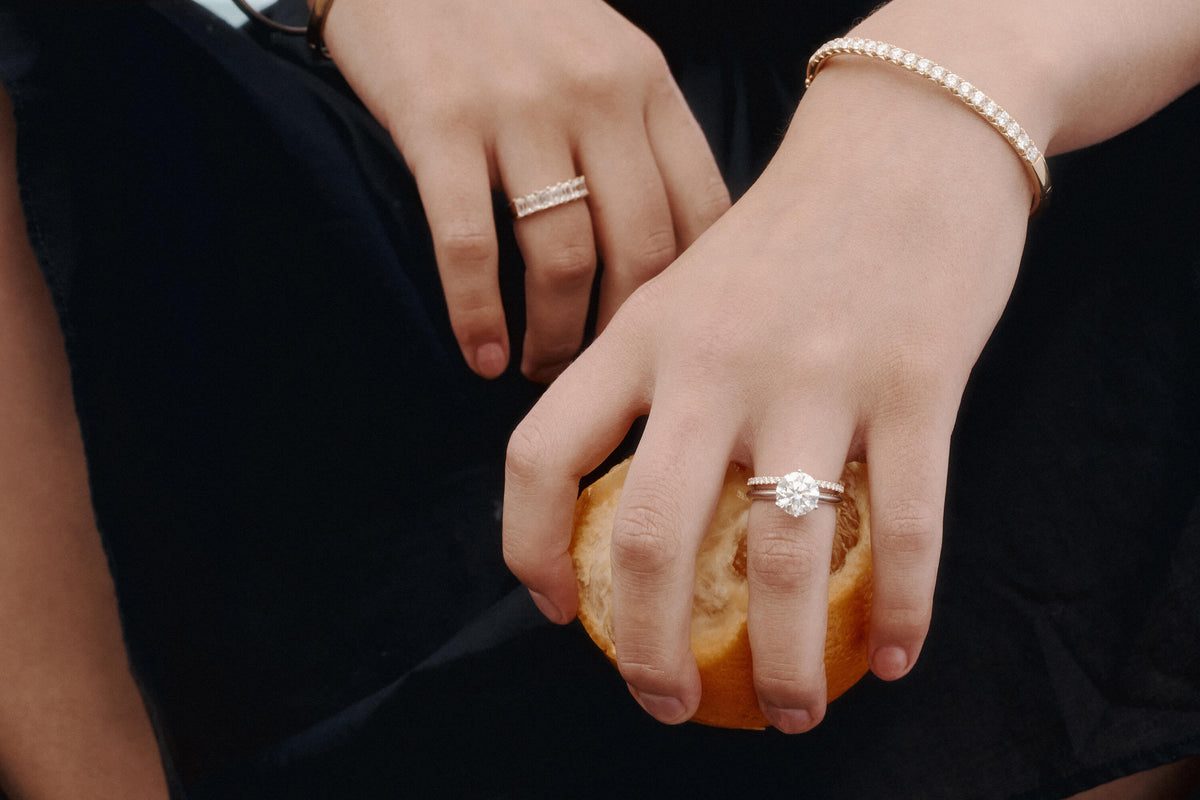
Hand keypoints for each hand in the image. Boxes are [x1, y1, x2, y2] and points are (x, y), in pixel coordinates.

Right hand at [323, 0, 729, 381]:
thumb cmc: (517, 16)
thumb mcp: (606, 54)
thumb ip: (643, 135)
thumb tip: (676, 249)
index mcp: (648, 84)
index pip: (703, 211)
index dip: (693, 294)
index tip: (669, 338)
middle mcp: (596, 96)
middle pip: (641, 249)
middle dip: (624, 333)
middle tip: (602, 375)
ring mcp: (518, 109)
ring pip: (562, 258)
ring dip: (554, 338)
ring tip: (539, 370)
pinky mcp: (439, 122)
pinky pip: (470, 243)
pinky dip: (477, 314)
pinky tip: (482, 355)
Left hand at [503, 62, 1032, 730]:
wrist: (905, 141)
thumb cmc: (788, 229)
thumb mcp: (688, 284)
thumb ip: (652, 376)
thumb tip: (625, 494)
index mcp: (641, 333)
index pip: (540, 453)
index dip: (527, 549)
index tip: (557, 611)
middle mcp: (712, 361)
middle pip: (647, 534)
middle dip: (646, 649)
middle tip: (664, 705)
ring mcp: (815, 376)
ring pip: (782, 556)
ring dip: (783, 661)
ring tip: (791, 713)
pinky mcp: (918, 384)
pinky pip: (904, 526)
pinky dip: (902, 609)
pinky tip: (894, 656)